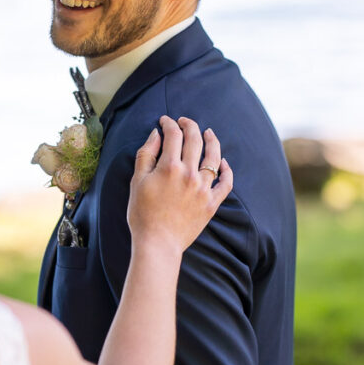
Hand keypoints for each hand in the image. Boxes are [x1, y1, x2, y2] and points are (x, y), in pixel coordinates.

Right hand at [128, 116, 232, 251]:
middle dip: (189, 125)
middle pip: (195, 140)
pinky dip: (227, 170)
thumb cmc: (142, 213)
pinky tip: (223, 162)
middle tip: (184, 121)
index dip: (169, 124)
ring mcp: (203, 189)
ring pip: (214, 157)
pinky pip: (226, 183)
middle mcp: (190, 174)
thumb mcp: (136, 181)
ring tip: (209, 132)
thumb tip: (156, 134)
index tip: (165, 121)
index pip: (173, 135)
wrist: (157, 243)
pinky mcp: (212, 203)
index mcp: (169, 167)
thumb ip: (146, 154)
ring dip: (212, 141)